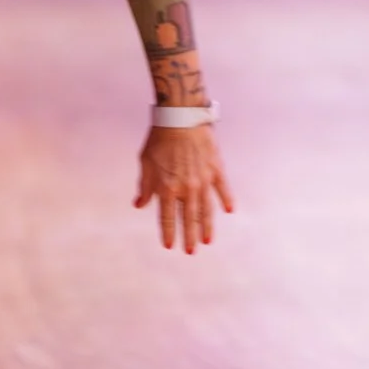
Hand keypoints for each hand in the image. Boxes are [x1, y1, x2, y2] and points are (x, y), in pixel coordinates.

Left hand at [134, 123, 233, 253]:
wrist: (180, 116)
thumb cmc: (158, 139)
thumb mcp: (145, 162)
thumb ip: (145, 186)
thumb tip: (139, 205)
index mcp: (166, 188)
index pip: (167, 217)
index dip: (168, 233)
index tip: (169, 246)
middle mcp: (186, 188)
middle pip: (188, 218)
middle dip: (189, 237)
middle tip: (190, 252)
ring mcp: (203, 180)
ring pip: (206, 209)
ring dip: (206, 227)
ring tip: (207, 241)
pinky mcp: (215, 168)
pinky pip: (222, 188)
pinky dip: (225, 200)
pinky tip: (228, 211)